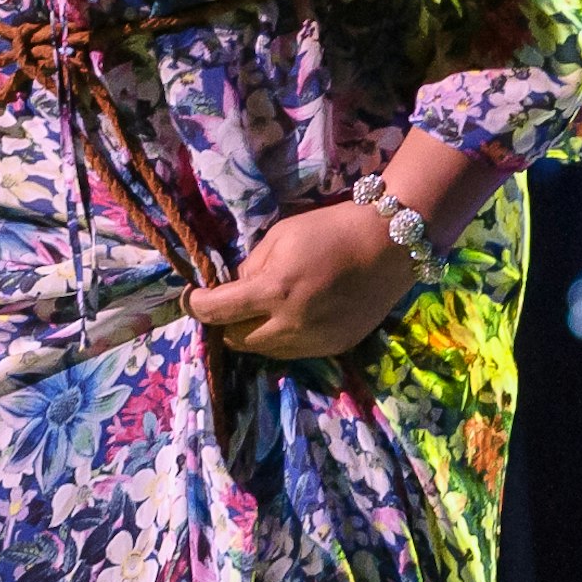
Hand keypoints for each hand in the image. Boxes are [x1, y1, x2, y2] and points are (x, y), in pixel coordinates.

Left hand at [186, 201, 421, 359]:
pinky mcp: (335, 347)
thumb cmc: (330, 230)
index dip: (196, 305)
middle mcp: (291, 324)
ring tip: (255, 312)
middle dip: (223, 324)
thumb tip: (234, 287)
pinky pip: (293, 351)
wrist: (390, 245)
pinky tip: (287, 317)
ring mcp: (315, 341)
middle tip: (223, 306)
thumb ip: (251, 266)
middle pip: (236, 340)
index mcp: (273, 291)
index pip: (216, 312)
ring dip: (252, 333)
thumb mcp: (279, 237)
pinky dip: (281, 338)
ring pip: (264, 350)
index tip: (191, 297)